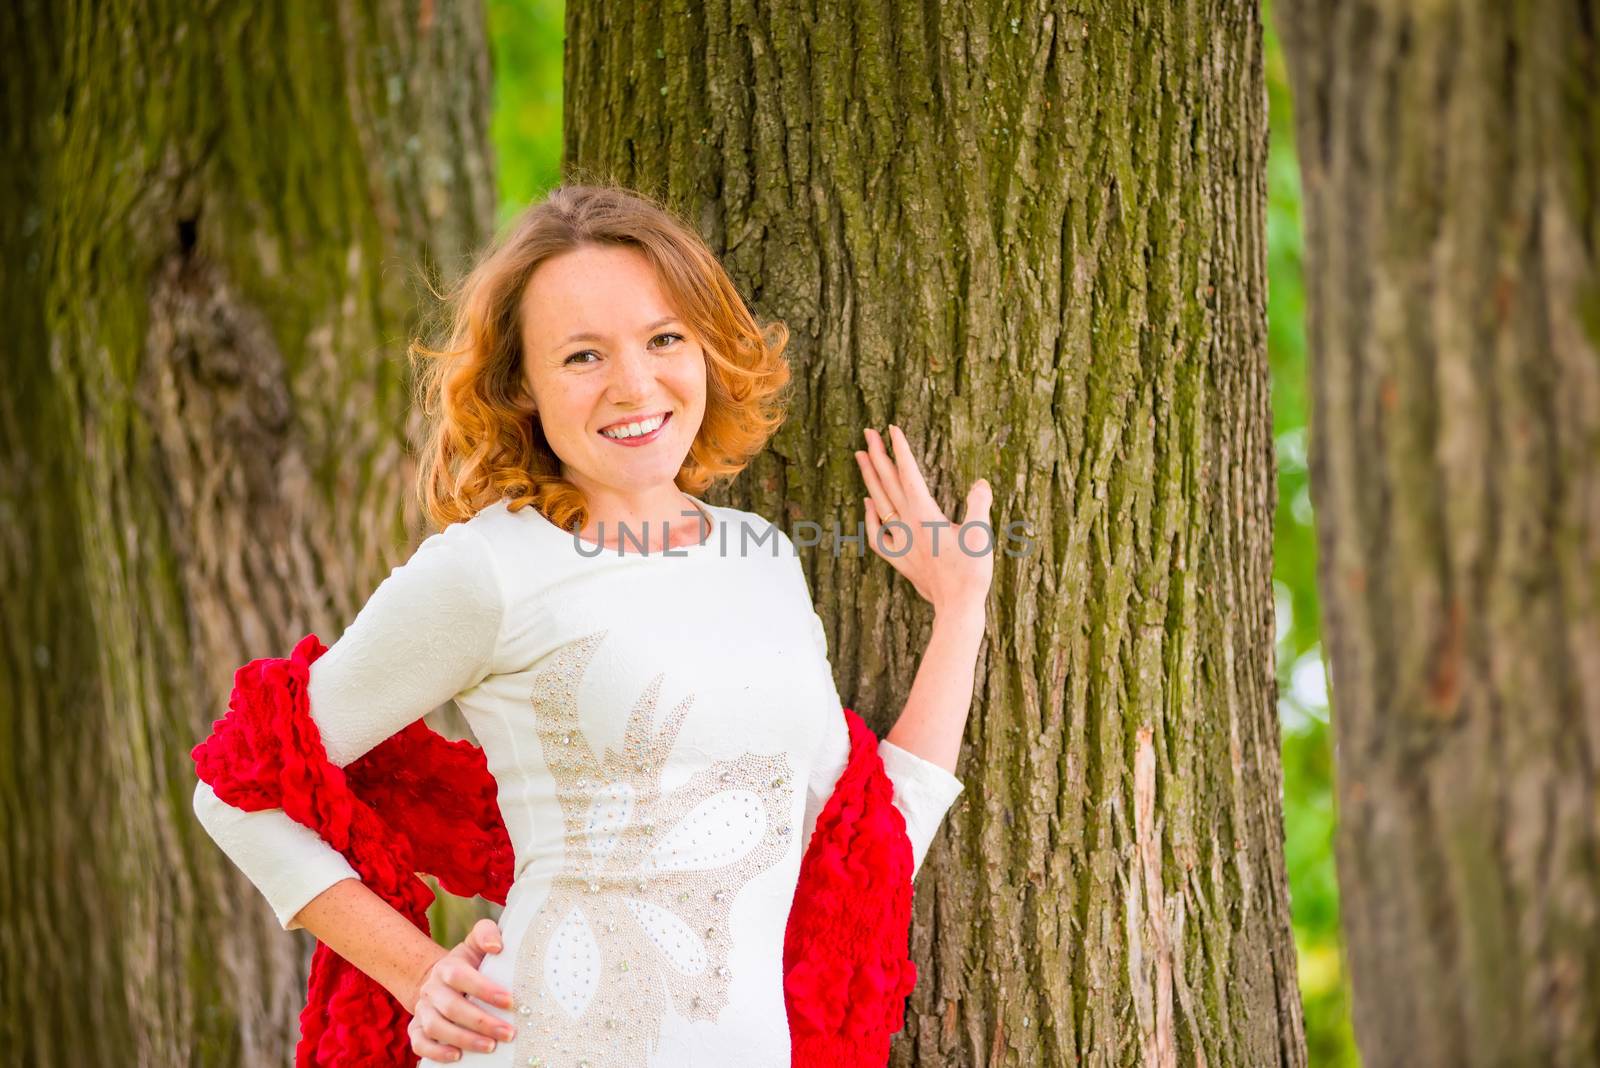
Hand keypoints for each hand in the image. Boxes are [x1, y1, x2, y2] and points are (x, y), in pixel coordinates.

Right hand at [406, 918, 517, 1062]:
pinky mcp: (416, 1029)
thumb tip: (496, 946)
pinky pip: (419, 1044)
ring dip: (464, 1039)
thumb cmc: (469, 963)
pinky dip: (436, 1052)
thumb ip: (487, 933)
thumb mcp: (476, 943)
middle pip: (451, 1007)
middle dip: (482, 1022)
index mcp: (447, 968)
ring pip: (436, 1027)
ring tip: (491, 1047)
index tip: (509, 1002)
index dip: (484, 989)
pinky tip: (457, 1057)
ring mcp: (422, 1010)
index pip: (461, 977)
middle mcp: (432, 989)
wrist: (441, 981)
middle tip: (508, 1033)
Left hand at [854, 425, 994, 615]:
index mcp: (925, 514)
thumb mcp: (981, 534)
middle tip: (868, 432)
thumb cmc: (971, 572)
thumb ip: (979, 504)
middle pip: (888, 483)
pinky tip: (867, 504)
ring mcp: (900, 541)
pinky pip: (877, 534)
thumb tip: (980, 482)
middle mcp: (907, 524)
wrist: (957, 607)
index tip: (891, 429)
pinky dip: (870, 516)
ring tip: (861, 457)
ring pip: (879, 502)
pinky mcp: (900, 558)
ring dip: (869, 478)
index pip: (909, 473)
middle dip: (878, 455)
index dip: (900, 449)